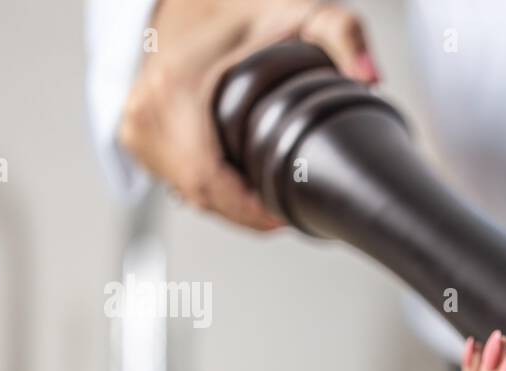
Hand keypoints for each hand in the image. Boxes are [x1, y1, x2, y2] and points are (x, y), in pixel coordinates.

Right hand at [119, 0, 379, 229]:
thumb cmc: (246, 8)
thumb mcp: (306, 15)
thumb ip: (345, 37)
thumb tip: (371, 78)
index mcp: (176, 88)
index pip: (208, 181)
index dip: (248, 210)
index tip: (282, 216)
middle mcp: (145, 110)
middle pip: (199, 194)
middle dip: (245, 211)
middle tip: (283, 209)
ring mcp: (134, 124)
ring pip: (187, 192)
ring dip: (228, 203)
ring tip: (266, 193)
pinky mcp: (134, 134)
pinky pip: (175, 180)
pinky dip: (210, 187)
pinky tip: (239, 178)